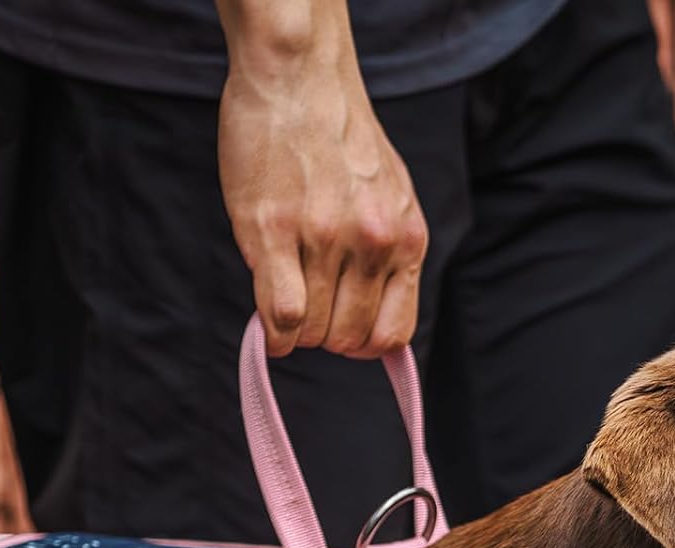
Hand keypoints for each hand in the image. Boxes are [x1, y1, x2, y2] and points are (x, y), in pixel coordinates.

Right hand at [217, 1, 427, 357]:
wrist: (300, 76)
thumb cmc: (340, 137)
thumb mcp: (390, 196)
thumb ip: (389, 253)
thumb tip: (376, 315)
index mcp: (406, 239)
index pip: (394, 333)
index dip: (365, 345)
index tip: (344, 333)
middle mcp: (372, 242)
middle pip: (348, 337)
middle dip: (325, 336)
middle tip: (309, 307)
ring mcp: (324, 238)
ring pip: (312, 330)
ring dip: (296, 329)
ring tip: (287, 295)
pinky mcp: (274, 231)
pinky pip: (282, 314)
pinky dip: (273, 333)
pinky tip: (269, 326)